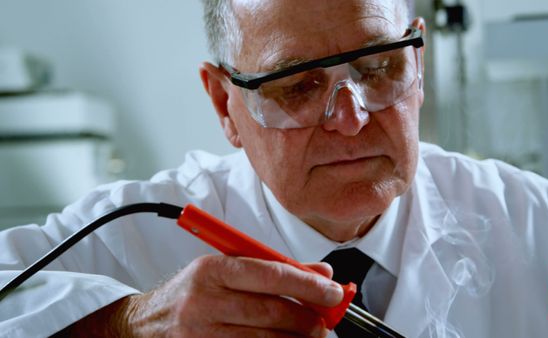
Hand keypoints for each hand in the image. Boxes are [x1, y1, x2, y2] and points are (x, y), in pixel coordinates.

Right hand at [65, 255, 341, 336]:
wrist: (142, 326)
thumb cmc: (192, 293)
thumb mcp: (226, 269)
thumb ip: (272, 269)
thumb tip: (321, 273)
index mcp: (212, 269)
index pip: (271, 274)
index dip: (308, 284)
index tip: (333, 290)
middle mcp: (204, 301)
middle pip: (271, 312)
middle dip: (308, 318)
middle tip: (326, 320)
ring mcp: (201, 334)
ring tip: (312, 335)